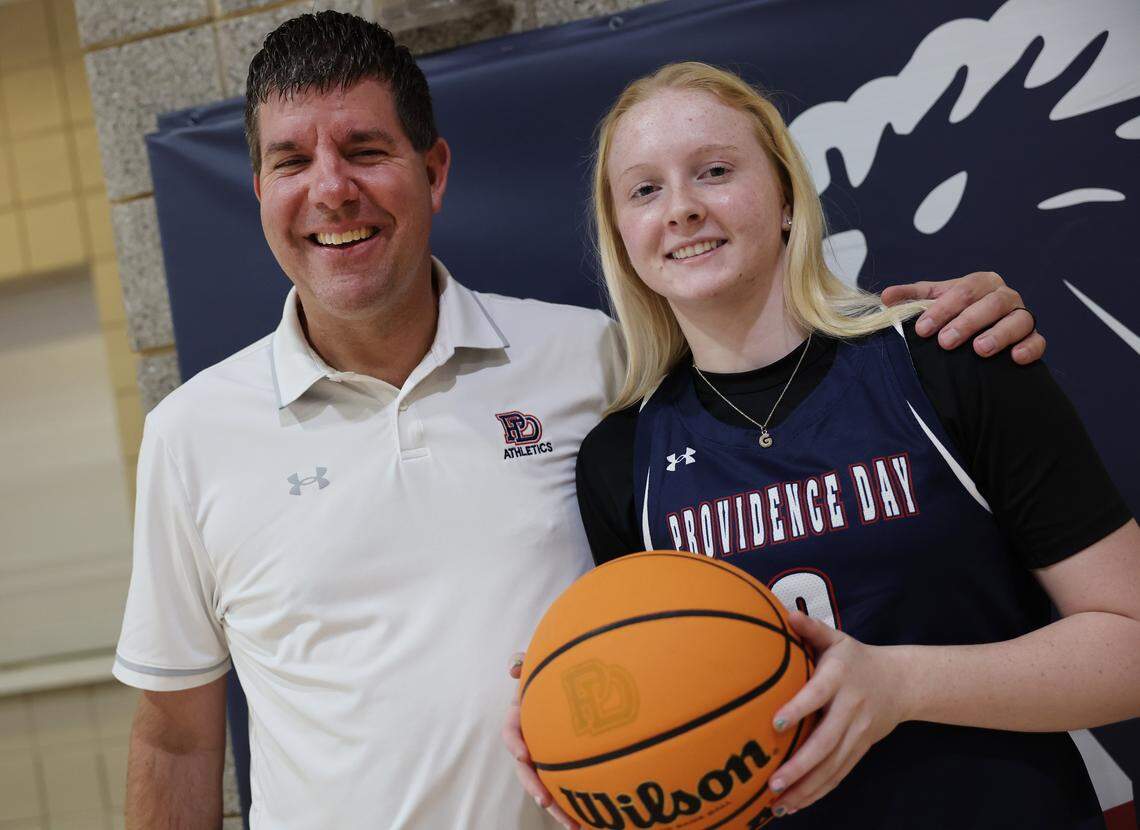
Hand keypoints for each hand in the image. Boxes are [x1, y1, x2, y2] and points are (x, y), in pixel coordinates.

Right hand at [502, 652, 579, 829]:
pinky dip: (574, 804)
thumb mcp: (534, 664)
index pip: (510, 732)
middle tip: (545, 801)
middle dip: (535, 787)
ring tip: (573, 826)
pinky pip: (565, 786)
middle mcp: (529, 741)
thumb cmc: (546, 674)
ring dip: (557, 807)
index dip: (514, 744)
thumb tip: (514, 666)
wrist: (570, 682)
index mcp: (519, 718)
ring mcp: (544, 755)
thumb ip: (523, 661)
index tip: (524, 754)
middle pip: (526, 770)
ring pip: (546, 785)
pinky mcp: (562, 764)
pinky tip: (590, 822)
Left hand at [767, 612, 908, 817]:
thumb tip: (784, 613)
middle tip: (773, 781)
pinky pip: (838, 776)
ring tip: (778, 803)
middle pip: (827, 742)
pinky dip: (817, 792)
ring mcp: (857, 734)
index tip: (777, 722)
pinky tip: (794, 804)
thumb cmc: (855, 658)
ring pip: (833, 766)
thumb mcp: (836, 638)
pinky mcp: (860, 751)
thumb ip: (810, 627)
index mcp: (840, 678)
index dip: (800, 707)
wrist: (901, 683)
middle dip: (800, 765)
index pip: (819, 694)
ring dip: (806, 787)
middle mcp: (850, 709)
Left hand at [882, 271, 1044, 364]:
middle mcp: (1005, 296)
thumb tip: (885, 298)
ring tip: (979, 350)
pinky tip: (1014, 359)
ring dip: (999, 334)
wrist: (982, 331)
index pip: (964, 290)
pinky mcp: (1034, 338)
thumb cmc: (955, 313)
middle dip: (967, 322)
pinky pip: (1038, 341)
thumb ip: (911, 298)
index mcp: (981, 283)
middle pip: (992, 303)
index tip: (923, 329)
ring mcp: (1022, 316)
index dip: (943, 309)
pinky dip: (1029, 348)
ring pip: (1019, 320)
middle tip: (945, 342)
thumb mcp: (933, 302)